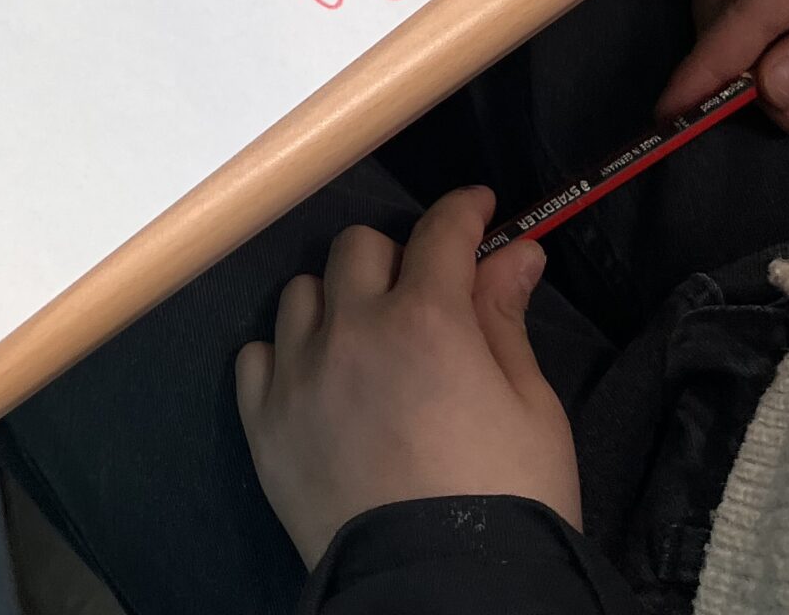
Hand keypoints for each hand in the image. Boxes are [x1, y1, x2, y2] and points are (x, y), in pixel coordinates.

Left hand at [235, 187, 580, 567]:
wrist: (445, 595)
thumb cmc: (508, 501)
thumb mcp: (531, 407)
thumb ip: (507, 320)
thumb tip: (516, 253)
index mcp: (426, 318)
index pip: (439, 232)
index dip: (463, 213)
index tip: (478, 211)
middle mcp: (351, 329)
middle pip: (358, 248)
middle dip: (396, 258)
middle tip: (423, 295)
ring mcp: (299, 375)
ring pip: (301, 293)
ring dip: (335, 302)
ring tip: (365, 340)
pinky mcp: (263, 423)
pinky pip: (257, 356)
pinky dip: (286, 357)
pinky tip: (316, 380)